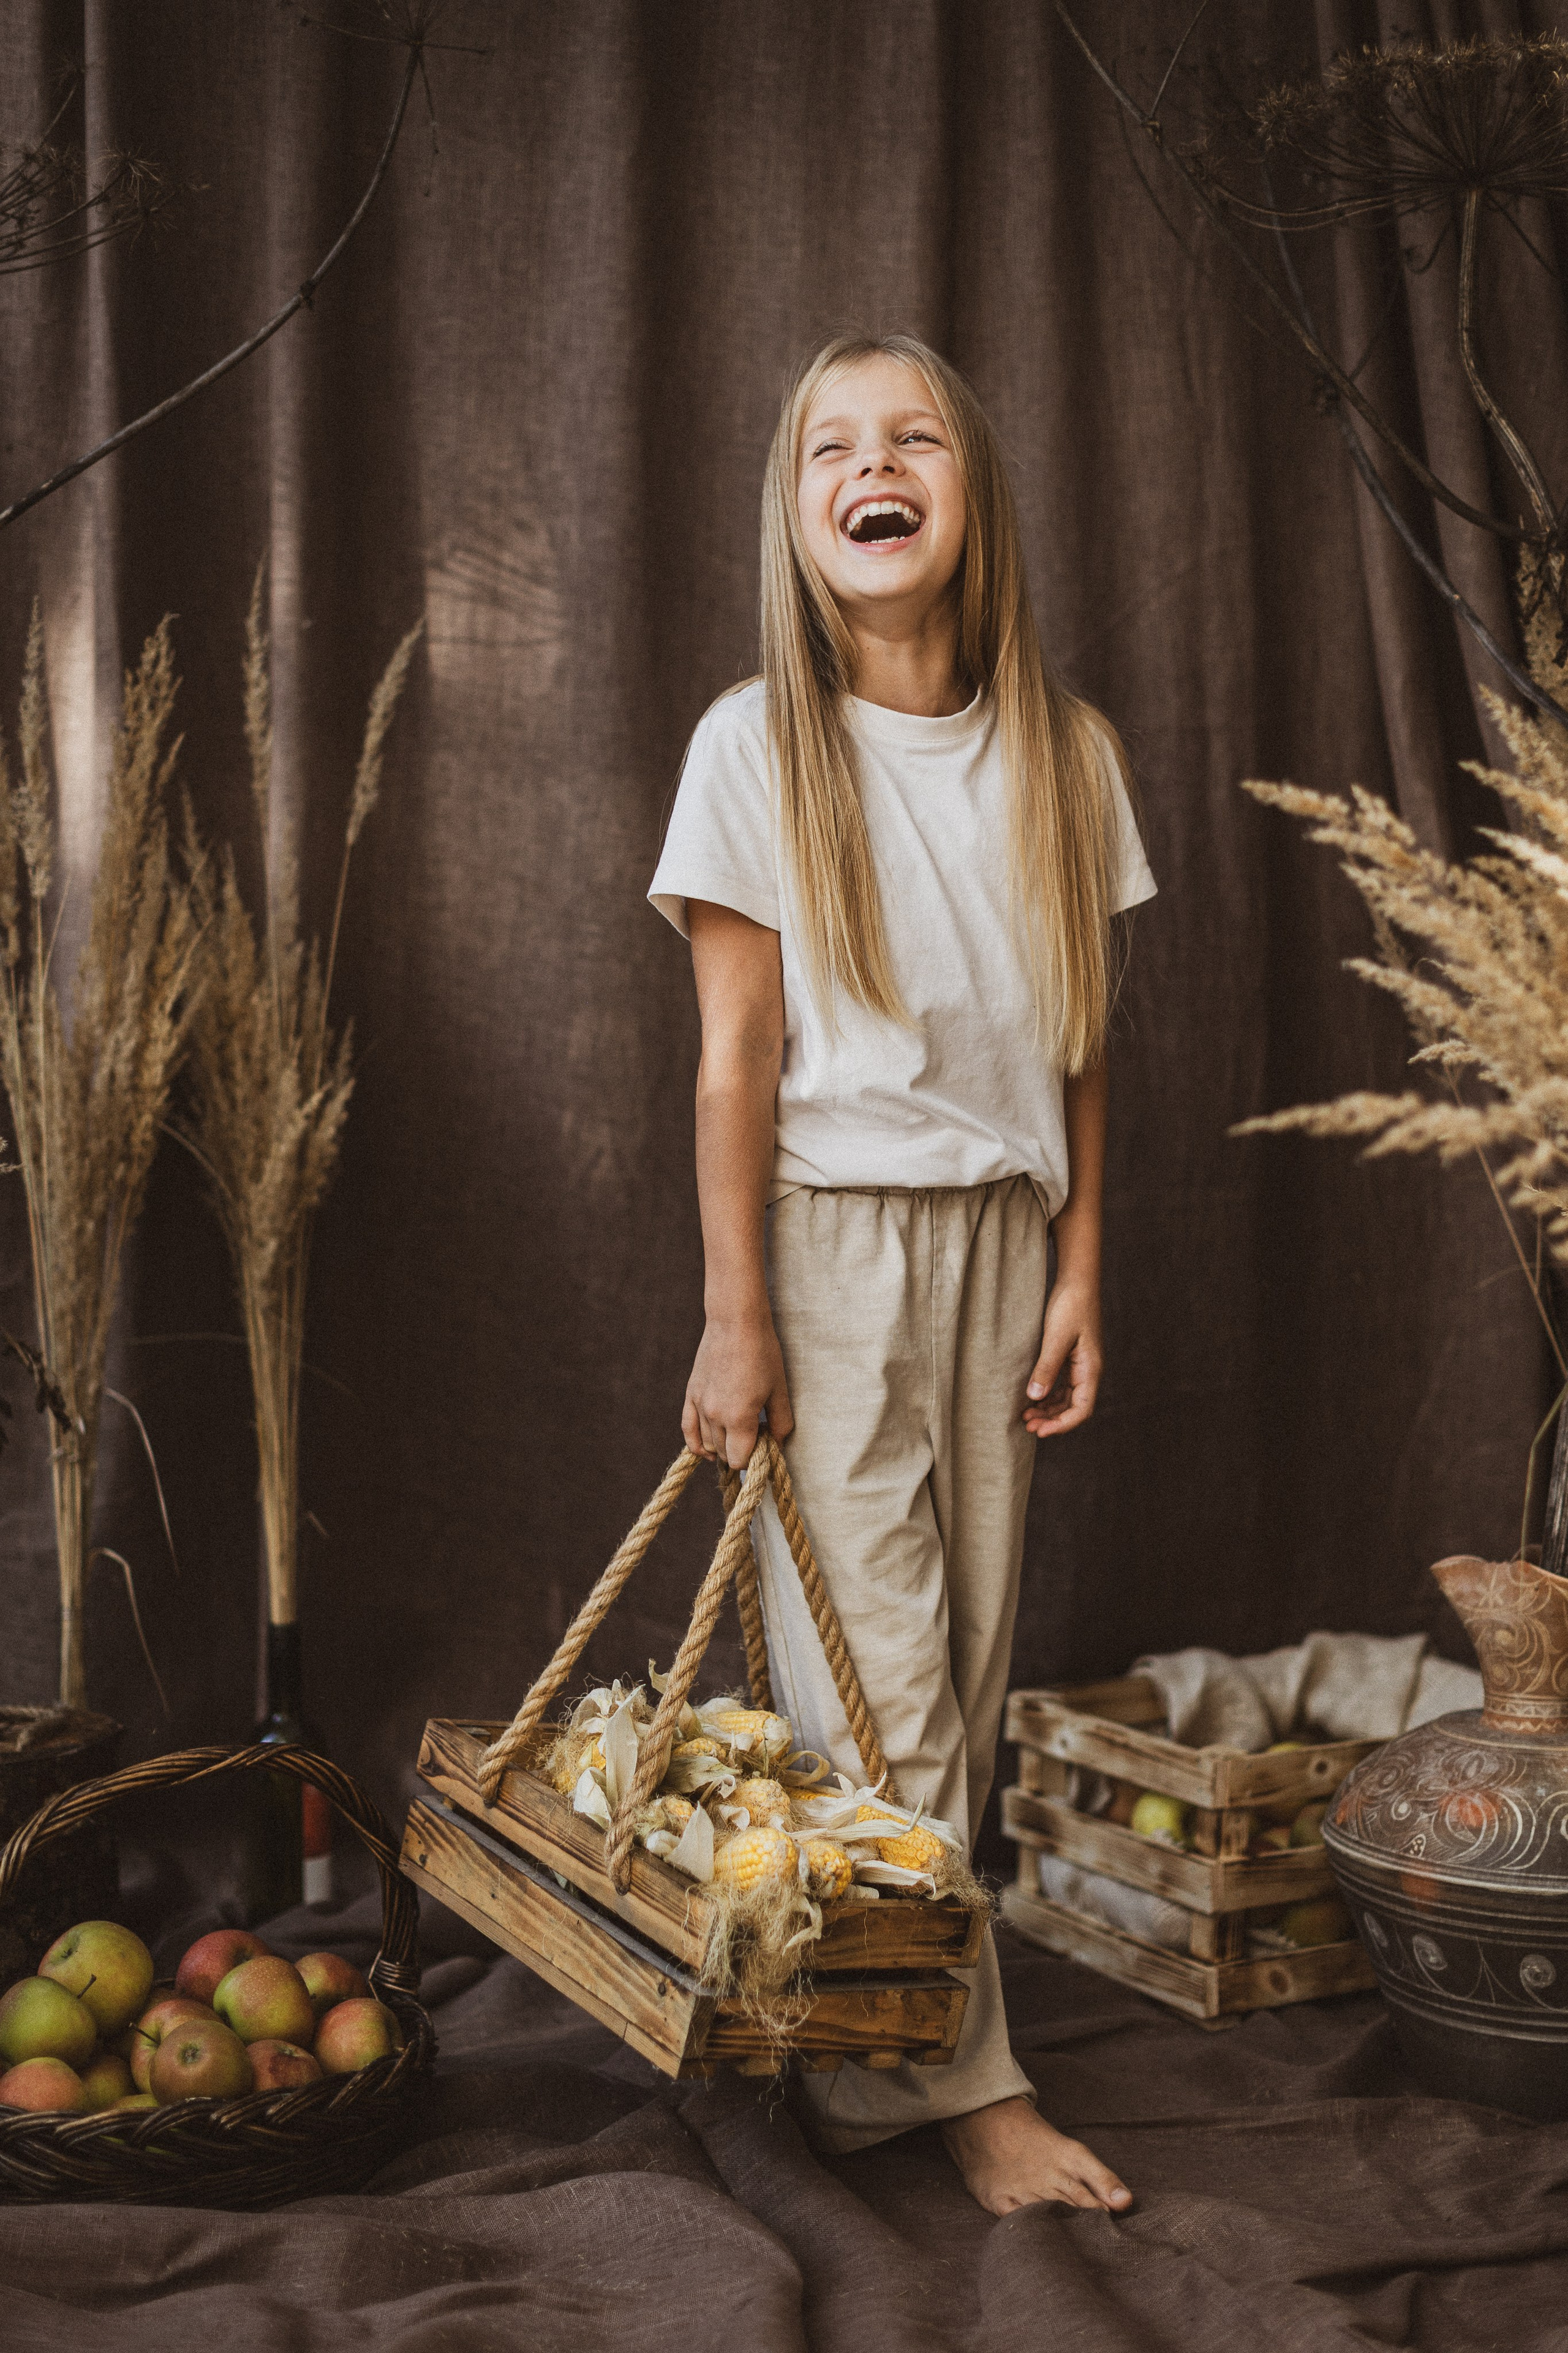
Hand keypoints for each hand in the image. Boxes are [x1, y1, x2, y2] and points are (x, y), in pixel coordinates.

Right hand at [683, 1312, 794, 1467]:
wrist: (735, 1321)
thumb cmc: (762, 1352)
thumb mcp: (779, 1390)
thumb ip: (781, 1423)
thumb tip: (777, 1445)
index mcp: (739, 1417)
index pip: (740, 1461)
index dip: (754, 1458)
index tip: (764, 1443)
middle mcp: (715, 1415)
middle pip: (724, 1454)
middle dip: (741, 1451)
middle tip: (756, 1434)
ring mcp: (700, 1405)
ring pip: (707, 1444)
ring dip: (723, 1446)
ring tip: (739, 1433)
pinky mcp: (691, 1394)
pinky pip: (688, 1429)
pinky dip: (696, 1444)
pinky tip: (707, 1451)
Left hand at [1023, 1279, 1101, 1437]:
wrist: (1076, 1281)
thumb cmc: (1070, 1306)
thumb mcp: (1056, 1338)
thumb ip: (1046, 1367)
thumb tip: (1035, 1397)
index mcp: (1090, 1370)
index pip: (1081, 1410)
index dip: (1062, 1425)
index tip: (1040, 1431)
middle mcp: (1088, 1371)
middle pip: (1073, 1407)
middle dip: (1051, 1420)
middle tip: (1027, 1425)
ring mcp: (1080, 1365)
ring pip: (1066, 1398)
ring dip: (1048, 1409)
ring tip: (1026, 1415)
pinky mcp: (1071, 1357)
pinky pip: (1061, 1385)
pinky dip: (1047, 1394)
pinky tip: (1031, 1397)